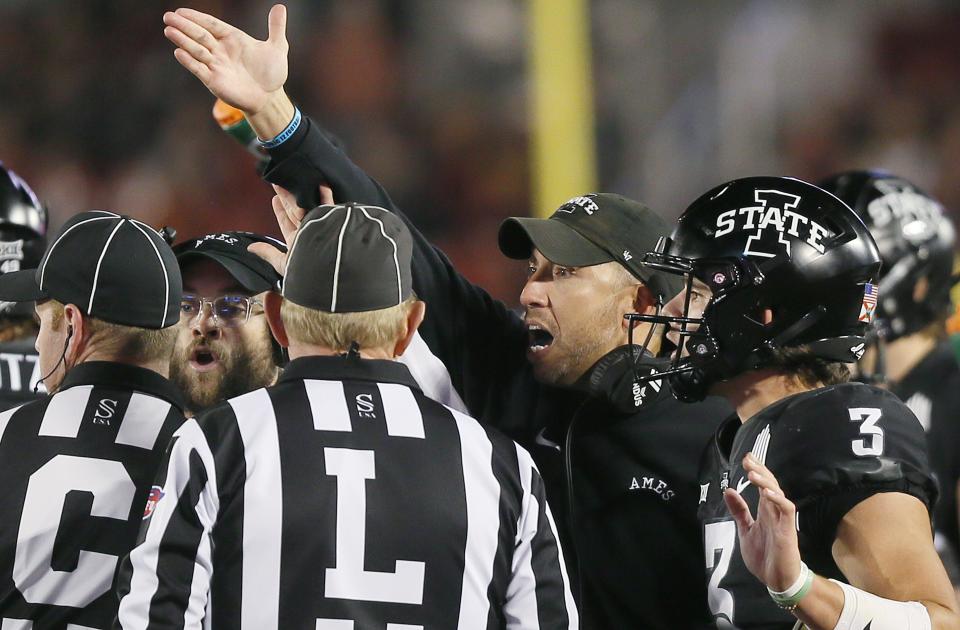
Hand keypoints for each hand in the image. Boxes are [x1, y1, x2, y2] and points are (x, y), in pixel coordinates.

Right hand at [163, 4, 288, 113]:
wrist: (270, 98)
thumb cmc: (272, 73)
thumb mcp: (278, 48)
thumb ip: (276, 27)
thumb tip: (280, 7)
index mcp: (233, 39)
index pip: (211, 24)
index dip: (197, 18)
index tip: (181, 11)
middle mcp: (221, 50)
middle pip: (200, 35)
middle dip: (184, 26)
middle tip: (168, 16)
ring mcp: (216, 65)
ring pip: (196, 50)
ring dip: (183, 40)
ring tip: (169, 30)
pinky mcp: (214, 80)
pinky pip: (199, 69)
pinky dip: (189, 61)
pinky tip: (178, 52)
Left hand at [248, 184, 333, 274]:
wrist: (327, 270)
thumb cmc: (306, 270)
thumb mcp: (283, 263)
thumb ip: (268, 253)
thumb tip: (250, 248)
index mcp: (298, 241)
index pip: (286, 222)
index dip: (280, 211)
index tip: (274, 199)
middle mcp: (309, 231)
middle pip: (295, 209)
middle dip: (286, 196)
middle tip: (278, 182)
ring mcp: (321, 224)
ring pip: (307, 204)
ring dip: (299, 191)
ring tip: (290, 178)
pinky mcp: (333, 219)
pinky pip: (328, 204)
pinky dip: (325, 194)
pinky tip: (318, 183)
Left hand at [723, 453, 802, 591]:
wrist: (776, 580)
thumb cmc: (764, 556)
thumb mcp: (745, 530)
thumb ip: (739, 511)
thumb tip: (728, 490)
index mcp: (765, 511)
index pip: (762, 485)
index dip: (756, 470)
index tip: (747, 457)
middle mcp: (774, 511)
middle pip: (770, 485)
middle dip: (760, 470)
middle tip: (748, 458)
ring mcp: (782, 520)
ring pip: (777, 494)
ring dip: (766, 482)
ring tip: (752, 473)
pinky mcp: (787, 531)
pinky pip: (786, 510)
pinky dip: (778, 500)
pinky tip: (768, 493)